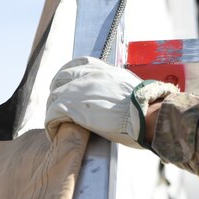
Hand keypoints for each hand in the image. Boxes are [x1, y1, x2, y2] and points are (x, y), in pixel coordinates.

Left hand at [45, 56, 178, 148]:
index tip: (69, 86)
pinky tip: (56, 134)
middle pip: (61, 79)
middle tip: (60, 108)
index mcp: (104, 69)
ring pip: (54, 98)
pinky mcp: (71, 106)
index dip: (70, 76)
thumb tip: (122, 97)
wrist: (147, 112)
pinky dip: (52, 125)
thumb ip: (119, 87)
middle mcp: (89, 75)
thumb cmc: (147, 105)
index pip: (79, 64)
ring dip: (55, 111)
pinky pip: (52, 115)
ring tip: (59, 125)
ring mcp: (78, 89)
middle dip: (57, 92)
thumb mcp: (132, 87)